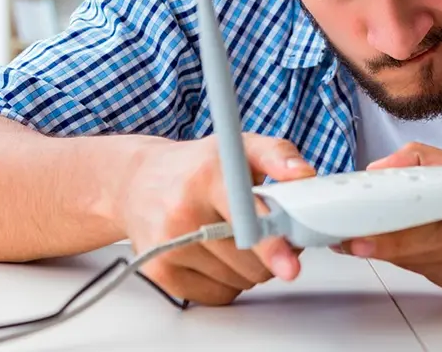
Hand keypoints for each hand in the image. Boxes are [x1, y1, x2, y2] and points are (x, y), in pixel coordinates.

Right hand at [119, 133, 315, 305]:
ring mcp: (169, 246)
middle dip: (270, 252)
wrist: (137, 182)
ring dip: (249, 267)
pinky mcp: (160, 273)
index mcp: (207, 177)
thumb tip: (303, 175)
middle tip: (262, 228)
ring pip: (239, 280)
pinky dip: (227, 281)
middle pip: (251, 260)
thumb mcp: (239, 146)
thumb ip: (278, 155)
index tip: (289, 265)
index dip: (271, 243)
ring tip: (233, 236)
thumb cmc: (196, 167)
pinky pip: (218, 295)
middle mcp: (183, 213)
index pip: (244, 217)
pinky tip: (215, 254)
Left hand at [337, 143, 441, 301]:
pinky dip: (418, 258)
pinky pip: (433, 275)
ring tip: (365, 231)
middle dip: (374, 242)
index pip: (424, 225)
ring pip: (418, 264)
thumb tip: (385, 167)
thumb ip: (431, 162)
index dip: (385, 231)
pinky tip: (414, 242)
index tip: (354, 231)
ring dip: (392, 249)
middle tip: (340, 234)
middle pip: (413, 250)